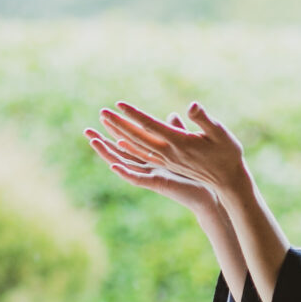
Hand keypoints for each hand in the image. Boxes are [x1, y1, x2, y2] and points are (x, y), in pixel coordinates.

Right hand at [85, 110, 218, 216]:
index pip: (130, 140)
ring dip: (108, 153)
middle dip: (103, 141)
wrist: (214, 188)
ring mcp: (151, 175)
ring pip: (124, 164)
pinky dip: (124, 172)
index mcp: (154, 155)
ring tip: (93, 141)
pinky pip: (137, 178)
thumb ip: (177, 130)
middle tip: (86, 129)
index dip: (116, 129)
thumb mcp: (188, 144)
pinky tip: (113, 164)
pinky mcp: (158, 184)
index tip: (104, 116)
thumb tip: (173, 114)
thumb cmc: (203, 168)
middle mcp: (149, 166)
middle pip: (120, 152)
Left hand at [96, 101, 249, 200]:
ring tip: (103, 127)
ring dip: (118, 137)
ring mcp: (165, 162)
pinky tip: (121, 144)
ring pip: (136, 149)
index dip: (134, 115)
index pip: (150, 126)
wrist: (228, 181)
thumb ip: (204, 119)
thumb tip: (191, 106)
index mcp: (178, 143)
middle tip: (102, 112)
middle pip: (137, 137)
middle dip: (119, 124)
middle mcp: (167, 154)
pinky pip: (142, 158)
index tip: (119, 104)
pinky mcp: (167, 166)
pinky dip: (129, 150)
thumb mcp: (220, 133)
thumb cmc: (227, 154)